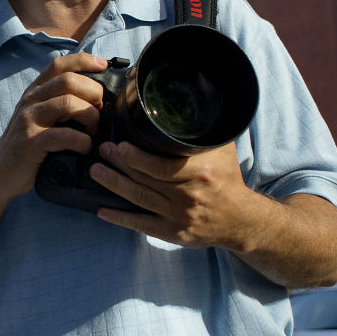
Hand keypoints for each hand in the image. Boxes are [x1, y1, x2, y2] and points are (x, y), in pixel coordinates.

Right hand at [0, 53, 109, 200]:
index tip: (103, 65)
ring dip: (90, 117)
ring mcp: (29, 120)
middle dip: (94, 92)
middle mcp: (30, 101)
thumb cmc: (26, 148)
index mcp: (34, 92)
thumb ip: (58, 104)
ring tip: (93, 131)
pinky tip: (83, 149)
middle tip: (101, 110)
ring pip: (69, 103)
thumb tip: (96, 99)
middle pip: (69, 80)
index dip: (84, 60)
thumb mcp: (38, 119)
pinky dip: (82, 142)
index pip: (59, 64)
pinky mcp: (31, 142)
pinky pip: (66, 135)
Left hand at [89, 140, 261, 249]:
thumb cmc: (227, 179)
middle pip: (145, 178)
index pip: (161, 166)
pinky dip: (120, 218)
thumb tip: (185, 103)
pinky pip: (141, 224)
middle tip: (102, 150)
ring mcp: (178, 216)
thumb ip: (204, 129)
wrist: (240, 219)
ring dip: (114, 184)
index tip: (121, 145)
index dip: (137, 157)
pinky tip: (102, 210)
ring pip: (139, 198)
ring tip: (96, 170)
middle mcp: (187, 195)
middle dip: (119, 164)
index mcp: (199, 173)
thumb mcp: (222, 150)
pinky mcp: (172, 233)